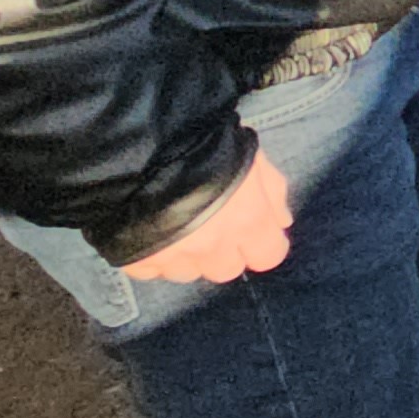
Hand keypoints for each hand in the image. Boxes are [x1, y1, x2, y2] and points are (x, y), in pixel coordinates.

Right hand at [123, 151, 290, 283]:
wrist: (143, 145)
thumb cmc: (208, 144)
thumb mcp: (252, 157)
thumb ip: (273, 191)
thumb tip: (282, 222)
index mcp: (247, 222)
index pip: (268, 256)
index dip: (262, 245)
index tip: (252, 234)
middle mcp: (212, 247)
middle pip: (226, 269)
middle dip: (223, 252)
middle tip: (210, 226)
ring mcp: (172, 257)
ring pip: (188, 273)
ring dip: (188, 257)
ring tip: (177, 226)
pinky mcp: (136, 261)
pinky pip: (152, 272)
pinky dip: (154, 259)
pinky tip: (151, 232)